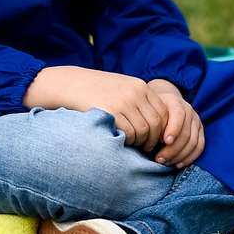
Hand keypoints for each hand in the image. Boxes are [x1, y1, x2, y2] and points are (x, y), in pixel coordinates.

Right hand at [25, 66, 167, 149]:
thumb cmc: (96, 91)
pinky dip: (128, 141)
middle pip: (156, 123)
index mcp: (140, 86)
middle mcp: (135, 92)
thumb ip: (138, 102)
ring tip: (131, 144)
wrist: (69, 84)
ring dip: (139, 142)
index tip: (156, 140)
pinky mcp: (111, 111)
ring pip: (144, 130)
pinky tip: (120, 140)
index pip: (164, 111)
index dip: (163, 129)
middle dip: (153, 139)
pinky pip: (129, 133)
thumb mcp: (121, 89)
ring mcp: (124, 101)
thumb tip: (156, 127)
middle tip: (146, 148)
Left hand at [148, 79, 204, 168]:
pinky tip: (177, 164)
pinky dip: (189, 158)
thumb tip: (145, 136)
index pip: (179, 115)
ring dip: (179, 156)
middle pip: (186, 133)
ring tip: (165, 162)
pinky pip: (199, 147)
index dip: (174, 129)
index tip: (164, 142)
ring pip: (193, 142)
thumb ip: (149, 120)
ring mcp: (196, 121)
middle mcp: (189, 111)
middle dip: (173, 149)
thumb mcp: (147, 110)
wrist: (164, 104)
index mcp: (175, 103)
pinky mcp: (200, 131)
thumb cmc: (152, 110)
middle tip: (159, 159)